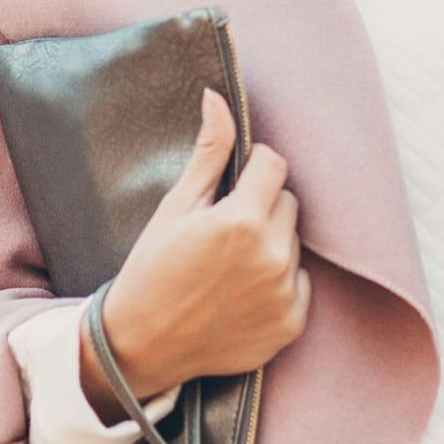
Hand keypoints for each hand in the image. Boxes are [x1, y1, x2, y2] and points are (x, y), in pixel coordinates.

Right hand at [91, 86, 311, 409]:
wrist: (142, 346)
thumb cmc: (153, 269)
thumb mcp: (175, 207)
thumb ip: (209, 152)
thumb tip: (218, 98)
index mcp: (241, 221)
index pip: (274, 165)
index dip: (252, 169)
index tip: (230, 185)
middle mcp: (271, 257)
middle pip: (288, 202)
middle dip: (262, 206)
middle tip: (224, 229)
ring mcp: (284, 294)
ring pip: (293, 242)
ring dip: (271, 243)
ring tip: (230, 264)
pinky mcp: (292, 324)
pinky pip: (300, 282)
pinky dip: (279, 282)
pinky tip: (242, 292)